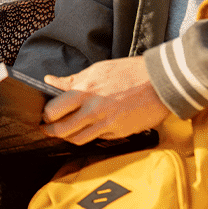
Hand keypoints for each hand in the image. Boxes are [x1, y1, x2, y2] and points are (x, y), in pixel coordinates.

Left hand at [41, 57, 170, 143]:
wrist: (161, 82)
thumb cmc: (132, 72)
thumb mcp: (98, 69)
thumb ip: (72, 79)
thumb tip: (50, 81)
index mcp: (86, 91)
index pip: (54, 110)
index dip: (46, 115)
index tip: (46, 114)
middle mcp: (94, 110)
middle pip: (62, 130)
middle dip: (51, 131)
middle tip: (48, 128)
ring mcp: (107, 124)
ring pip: (77, 139)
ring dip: (68, 137)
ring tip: (66, 131)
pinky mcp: (118, 133)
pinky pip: (98, 139)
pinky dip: (91, 135)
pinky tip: (91, 128)